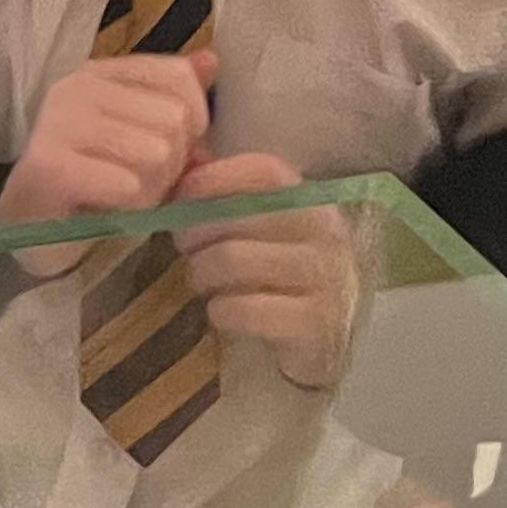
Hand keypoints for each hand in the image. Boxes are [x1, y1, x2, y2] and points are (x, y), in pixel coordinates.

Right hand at [0, 47, 221, 253]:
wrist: (31, 231)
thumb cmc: (92, 185)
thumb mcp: (139, 137)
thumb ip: (173, 100)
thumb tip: (210, 61)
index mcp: (100, 73)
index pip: (178, 76)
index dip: (195, 121)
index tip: (175, 151)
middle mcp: (76, 88)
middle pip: (173, 119)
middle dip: (172, 164)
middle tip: (143, 185)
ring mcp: (58, 123)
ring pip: (156, 154)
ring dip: (152, 191)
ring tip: (124, 200)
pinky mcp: (49, 165)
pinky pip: (128, 186)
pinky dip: (129, 208)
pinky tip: (107, 211)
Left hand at [178, 166, 350, 387]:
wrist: (319, 340)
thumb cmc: (277, 275)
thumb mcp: (260, 229)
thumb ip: (228, 197)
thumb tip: (181, 166)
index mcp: (310, 201)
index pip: (266, 171)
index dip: (216, 177)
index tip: (182, 194)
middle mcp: (325, 232)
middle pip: (240, 217)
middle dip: (194, 233)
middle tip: (186, 250)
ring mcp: (324, 278)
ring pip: (233, 260)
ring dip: (201, 274)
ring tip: (202, 281)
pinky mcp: (313, 323)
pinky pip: (243, 308)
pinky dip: (220, 311)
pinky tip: (222, 313)